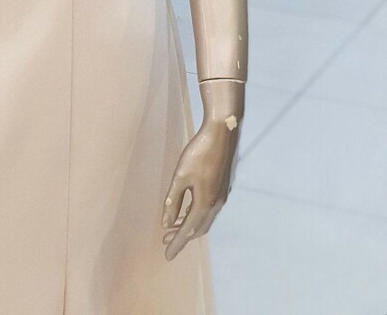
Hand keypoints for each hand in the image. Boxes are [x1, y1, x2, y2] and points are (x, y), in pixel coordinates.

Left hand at [161, 113, 240, 260]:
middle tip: (165, 240)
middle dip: (182, 236)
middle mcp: (217, 203)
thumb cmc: (199, 152)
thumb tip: (166, 222)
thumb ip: (173, 200)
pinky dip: (197, 214)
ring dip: (189, 225)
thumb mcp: (180, 176)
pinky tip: (188, 208)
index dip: (176, 244)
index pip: (188, 231)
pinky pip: (209, 209)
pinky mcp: (223, 186)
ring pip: (205, 219)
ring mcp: (222, 195)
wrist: (223, 132)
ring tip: (173, 226)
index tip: (167, 256)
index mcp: (205, 203)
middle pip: (198, 228)